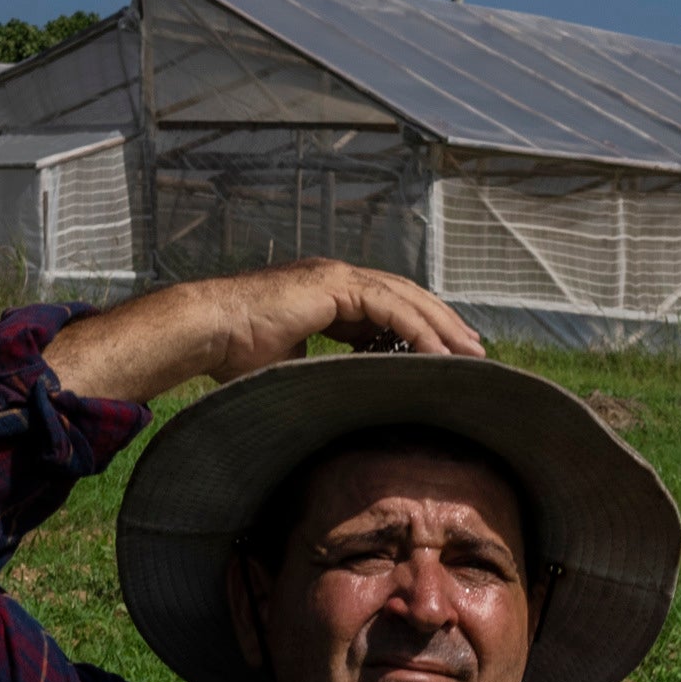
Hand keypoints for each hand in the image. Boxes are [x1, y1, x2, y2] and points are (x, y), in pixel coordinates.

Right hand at [40, 259, 487, 404]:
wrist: (206, 331)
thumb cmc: (234, 356)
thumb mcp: (290, 368)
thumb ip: (320, 375)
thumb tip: (338, 405)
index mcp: (326, 295)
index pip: (387, 307)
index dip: (418, 328)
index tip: (444, 354)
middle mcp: (336, 279)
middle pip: (406, 297)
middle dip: (443, 324)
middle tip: (474, 352)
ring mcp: (336, 277)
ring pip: (406, 298)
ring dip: (441, 326)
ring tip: (469, 354)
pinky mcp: (334, 284)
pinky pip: (390, 306)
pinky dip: (418, 329)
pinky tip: (439, 353)